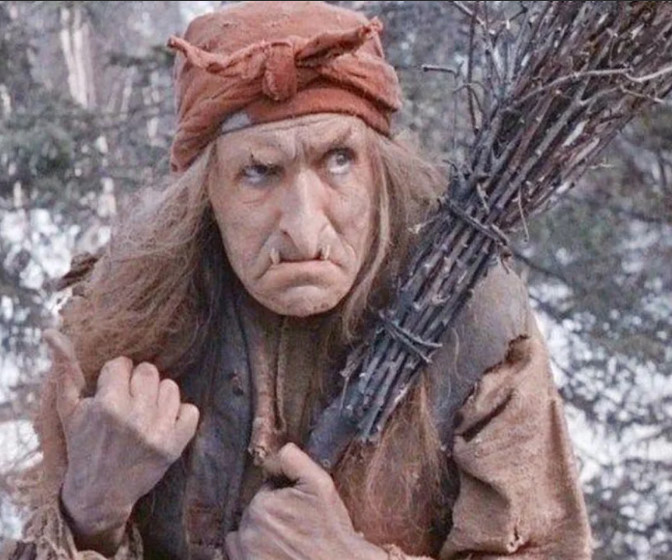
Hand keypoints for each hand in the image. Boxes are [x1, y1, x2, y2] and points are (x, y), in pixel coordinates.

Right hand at [44, 330, 198, 552]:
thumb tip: (52, 333)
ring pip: (171, 387)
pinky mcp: (174, 446)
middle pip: (150, 371)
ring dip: (158, 396)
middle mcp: (134, 418)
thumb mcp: (67, 411)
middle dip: (138, 382)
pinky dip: (180, 414)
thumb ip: (64, 371)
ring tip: (144, 412)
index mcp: (107, 406)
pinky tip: (162, 422)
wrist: (99, 494)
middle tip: (128, 400)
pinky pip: (191, 411)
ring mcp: (157, 433)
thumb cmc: (82, 446)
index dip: (115, 375)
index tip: (110, 390)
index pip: (122, 364)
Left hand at [225, 443, 386, 559]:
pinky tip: (271, 550)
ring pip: (245, 531)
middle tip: (296, 524)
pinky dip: (249, 549)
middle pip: (256, 510)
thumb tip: (273, 457)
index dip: (284, 496)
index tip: (299, 507)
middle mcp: (247, 531)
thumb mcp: (319, 484)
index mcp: (261, 505)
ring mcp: (245, 553)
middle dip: (272, 513)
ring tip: (284, 539)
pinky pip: (236, 552)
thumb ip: (292, 460)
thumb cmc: (330, 529)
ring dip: (259, 531)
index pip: (266, 490)